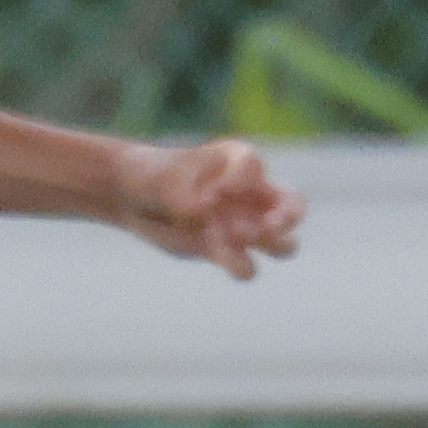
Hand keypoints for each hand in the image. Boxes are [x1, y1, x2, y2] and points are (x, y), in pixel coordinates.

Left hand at [117, 136, 303, 276]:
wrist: (132, 198)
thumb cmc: (153, 175)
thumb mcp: (163, 179)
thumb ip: (184, 197)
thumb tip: (202, 218)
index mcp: (239, 162)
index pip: (255, 168)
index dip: (241, 183)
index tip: (217, 191)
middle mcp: (250, 194)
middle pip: (294, 208)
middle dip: (287, 220)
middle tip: (265, 228)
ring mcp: (242, 225)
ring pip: (282, 245)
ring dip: (269, 246)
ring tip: (238, 239)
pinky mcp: (226, 252)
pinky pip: (247, 266)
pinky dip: (237, 264)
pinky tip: (216, 253)